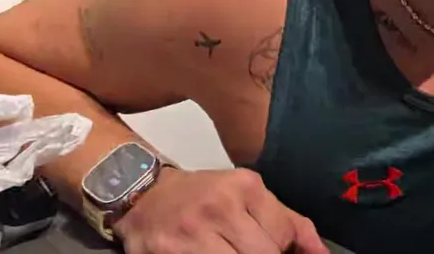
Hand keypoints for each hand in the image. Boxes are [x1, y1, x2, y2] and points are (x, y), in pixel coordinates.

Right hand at [113, 168, 328, 253]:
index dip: (282, 250)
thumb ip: (289, 223)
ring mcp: (193, 233)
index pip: (284, 235)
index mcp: (245, 187)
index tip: (272, 248)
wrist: (144, 195)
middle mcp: (220, 207)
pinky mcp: (172, 253)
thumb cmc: (203, 197)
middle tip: (248, 248)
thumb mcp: (248, 195)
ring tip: (231, 249)